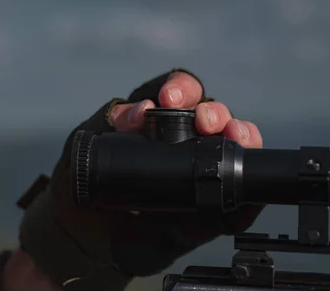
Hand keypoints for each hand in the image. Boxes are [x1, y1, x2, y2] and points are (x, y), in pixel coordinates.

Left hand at [18, 69, 263, 288]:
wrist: (81, 241)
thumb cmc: (79, 189)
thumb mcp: (84, 150)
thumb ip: (107, 124)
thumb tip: (140, 112)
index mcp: (150, 122)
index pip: (175, 93)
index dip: (180, 88)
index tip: (170, 99)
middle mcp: (179, 143)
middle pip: (209, 115)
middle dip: (213, 111)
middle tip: (205, 121)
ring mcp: (196, 176)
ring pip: (230, 148)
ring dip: (240, 136)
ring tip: (233, 136)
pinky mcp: (206, 213)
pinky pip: (237, 203)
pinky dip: (250, 195)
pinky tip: (249, 188)